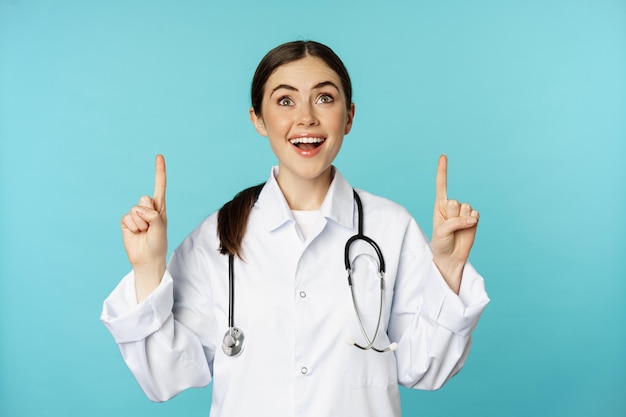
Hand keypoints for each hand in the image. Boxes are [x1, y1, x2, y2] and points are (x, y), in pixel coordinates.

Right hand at [120, 154, 167, 300]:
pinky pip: (127, 218)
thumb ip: (153, 215)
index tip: (159, 155)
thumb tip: (140, 208)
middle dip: (148, 214)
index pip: (160, 186)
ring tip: (144, 232)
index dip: (159, 171)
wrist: (146, 259)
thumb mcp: (160, 228)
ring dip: (141, 223)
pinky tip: (136, 234)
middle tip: (150, 228)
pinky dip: (132, 227)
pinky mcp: (126, 221)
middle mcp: (148, 208)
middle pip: (145, 199)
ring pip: (135, 210)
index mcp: (160, 208)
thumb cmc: (157, 244)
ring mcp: (136, 215)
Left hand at [431, 155, 478, 293]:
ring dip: (461, 221)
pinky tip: (467, 229)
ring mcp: (464, 212)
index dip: (443, 170)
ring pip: (465, 208)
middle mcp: (452, 206)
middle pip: (454, 202)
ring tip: (457, 229)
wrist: (451, 256)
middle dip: (452, 216)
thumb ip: (454, 222)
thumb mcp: (441, 232)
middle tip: (449, 226)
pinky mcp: (474, 218)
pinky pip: (475, 215)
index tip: (443, 156)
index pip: (441, 185)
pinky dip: (471, 223)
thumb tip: (472, 217)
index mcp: (439, 205)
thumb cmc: (441, 242)